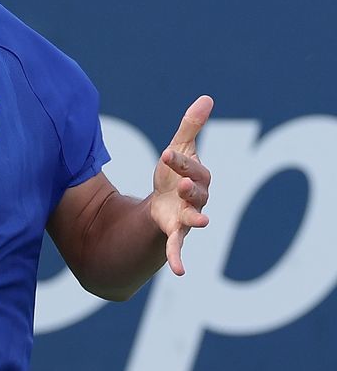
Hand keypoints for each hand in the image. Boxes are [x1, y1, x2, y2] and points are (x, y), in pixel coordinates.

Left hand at [151, 95, 213, 275]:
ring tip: (200, 222)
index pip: (191, 168)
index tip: (163, 154)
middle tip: (184, 186)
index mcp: (197, 177)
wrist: (163, 204)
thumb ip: (191, 127)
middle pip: (197, 193)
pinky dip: (179, 259)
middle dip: (192, 189)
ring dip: (196, 219)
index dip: (179, 162)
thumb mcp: (179, 149)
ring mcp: (187, 218)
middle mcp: (197, 199)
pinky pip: (178, 248)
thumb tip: (207, 98)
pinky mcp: (175, 234)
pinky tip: (179, 272)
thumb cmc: (174, 174)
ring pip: (194, 219)